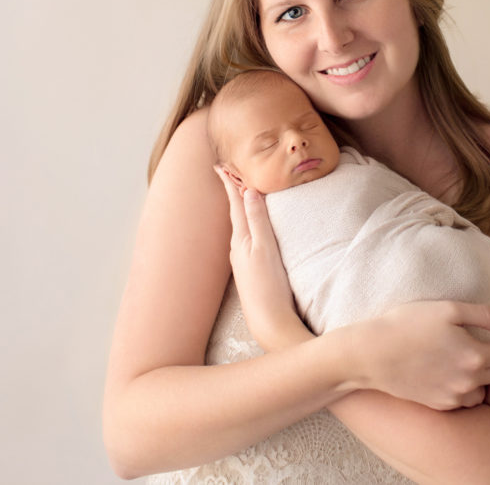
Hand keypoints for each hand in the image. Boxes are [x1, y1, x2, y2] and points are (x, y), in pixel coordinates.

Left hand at [214, 168, 311, 350]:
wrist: (270, 322)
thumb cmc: (269, 287)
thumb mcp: (265, 249)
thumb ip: (258, 220)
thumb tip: (249, 191)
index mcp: (241, 239)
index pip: (235, 204)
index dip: (229, 183)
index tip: (219, 165)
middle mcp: (238, 248)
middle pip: (235, 212)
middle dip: (232, 192)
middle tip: (227, 173)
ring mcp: (244, 260)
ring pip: (241, 225)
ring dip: (240, 208)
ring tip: (240, 194)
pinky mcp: (252, 270)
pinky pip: (247, 237)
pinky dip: (247, 224)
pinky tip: (252, 229)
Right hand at [349, 300, 489, 409]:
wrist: (373, 354)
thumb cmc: (408, 325)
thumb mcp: (448, 309)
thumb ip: (484, 315)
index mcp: (474, 356)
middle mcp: (468, 381)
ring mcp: (452, 396)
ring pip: (483, 390)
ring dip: (485, 376)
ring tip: (475, 360)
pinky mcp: (438, 404)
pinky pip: (463, 400)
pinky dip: (466, 389)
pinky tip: (456, 374)